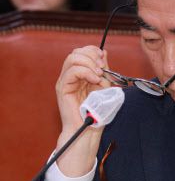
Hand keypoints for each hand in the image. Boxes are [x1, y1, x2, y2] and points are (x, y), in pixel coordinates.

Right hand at [55, 46, 109, 175]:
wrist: (90, 129)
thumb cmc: (97, 111)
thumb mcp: (105, 85)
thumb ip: (103, 69)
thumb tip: (103, 52)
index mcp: (80, 74)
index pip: (81, 52)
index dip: (92, 51)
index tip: (103, 58)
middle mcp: (70, 76)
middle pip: (75, 52)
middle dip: (91, 55)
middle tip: (102, 67)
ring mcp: (65, 81)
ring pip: (72, 59)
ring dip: (89, 63)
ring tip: (98, 75)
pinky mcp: (62, 88)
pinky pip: (72, 71)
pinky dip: (86, 72)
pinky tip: (94, 80)